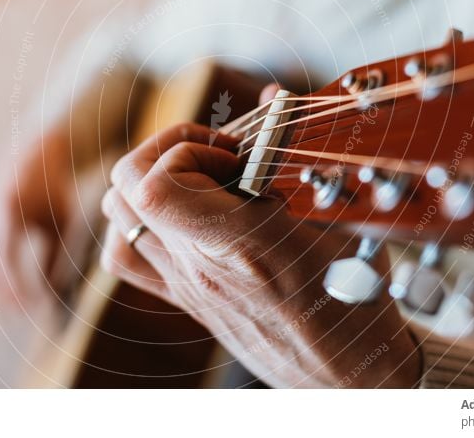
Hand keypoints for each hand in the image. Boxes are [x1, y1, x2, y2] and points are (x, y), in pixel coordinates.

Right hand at [0, 127, 77, 302]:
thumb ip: (55, 258)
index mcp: (7, 212)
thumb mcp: (61, 222)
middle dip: (6, 298)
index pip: (6, 264)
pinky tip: (10, 292)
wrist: (34, 157)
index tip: (42, 306)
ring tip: (21, 305)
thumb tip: (52, 300)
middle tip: (31, 311)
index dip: (22, 290)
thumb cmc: (54, 191)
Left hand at [100, 121, 420, 387]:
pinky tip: (181, 217)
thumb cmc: (355, 300)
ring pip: (118, 221)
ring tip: (199, 179)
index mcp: (240, 246)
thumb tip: (272, 98)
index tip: (232, 151)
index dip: (186, 148)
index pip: (155, 186)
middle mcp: (199, 267)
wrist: (351, 375)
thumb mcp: (340, 218)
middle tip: (215, 155)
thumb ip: (295, 153)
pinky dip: (138, 225)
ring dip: (148, 184)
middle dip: (163, 152)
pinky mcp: (186, 300)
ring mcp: (186, 286)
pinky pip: (127, 258)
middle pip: (125, 190)